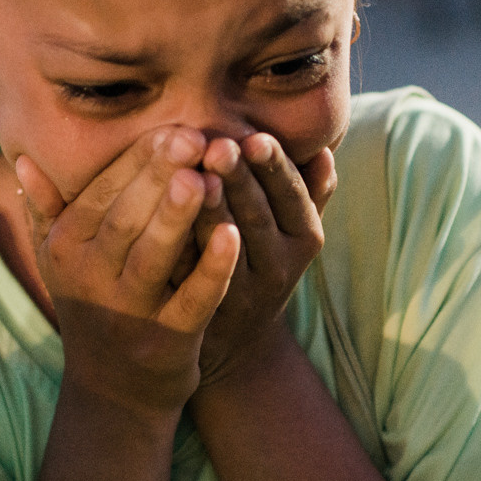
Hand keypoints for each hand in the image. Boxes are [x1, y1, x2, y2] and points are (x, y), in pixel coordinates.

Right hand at [17, 128, 241, 416]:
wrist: (115, 390)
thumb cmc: (93, 304)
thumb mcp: (58, 260)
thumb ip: (44, 209)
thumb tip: (22, 161)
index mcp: (67, 248)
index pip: (102, 194)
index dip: (138, 159)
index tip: (172, 127)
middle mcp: (91, 279)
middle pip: (126, 218)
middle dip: (159, 175)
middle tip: (193, 137)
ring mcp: (129, 313)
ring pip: (154, 257)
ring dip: (178, 216)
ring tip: (205, 177)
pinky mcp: (168, 341)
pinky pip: (192, 300)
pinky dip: (212, 269)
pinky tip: (233, 236)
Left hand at [194, 133, 336, 388]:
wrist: (235, 343)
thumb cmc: (263, 262)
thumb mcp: (294, 233)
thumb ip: (310, 194)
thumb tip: (324, 150)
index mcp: (302, 238)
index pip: (292, 197)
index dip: (276, 168)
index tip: (257, 138)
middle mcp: (277, 268)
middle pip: (256, 218)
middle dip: (237, 180)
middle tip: (217, 145)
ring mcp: (239, 294)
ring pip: (222, 247)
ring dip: (208, 211)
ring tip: (191, 175)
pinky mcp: (200, 311)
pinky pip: (185, 274)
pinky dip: (175, 245)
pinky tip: (156, 217)